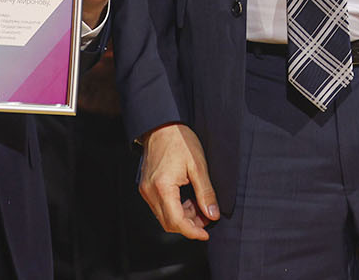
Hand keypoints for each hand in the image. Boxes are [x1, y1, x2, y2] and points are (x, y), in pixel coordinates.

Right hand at [139, 122, 218, 239]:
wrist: (161, 125)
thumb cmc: (180, 140)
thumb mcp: (198, 166)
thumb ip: (206, 193)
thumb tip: (212, 214)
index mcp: (162, 187)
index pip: (176, 221)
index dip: (192, 231)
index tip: (206, 234)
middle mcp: (150, 191)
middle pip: (168, 222)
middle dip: (189, 226)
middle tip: (207, 219)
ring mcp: (146, 189)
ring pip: (164, 216)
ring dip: (182, 218)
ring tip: (200, 208)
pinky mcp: (146, 186)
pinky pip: (160, 206)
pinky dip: (175, 209)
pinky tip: (188, 201)